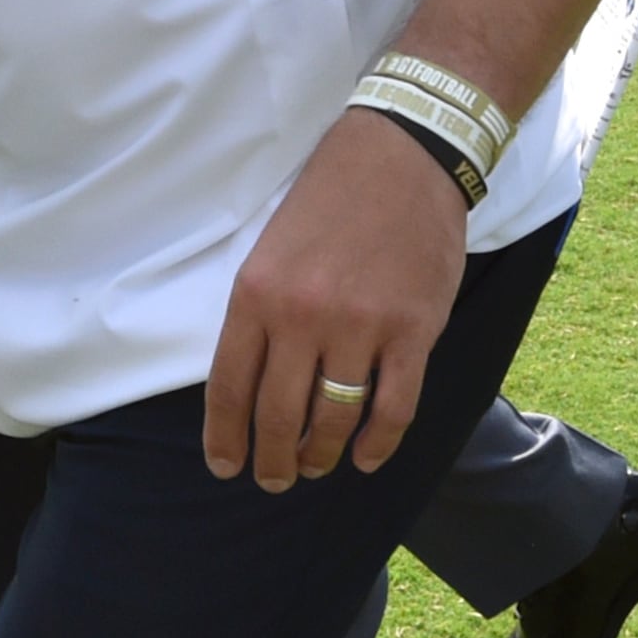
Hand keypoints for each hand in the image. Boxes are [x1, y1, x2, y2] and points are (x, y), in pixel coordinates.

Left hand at [205, 109, 470, 491]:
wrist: (400, 158)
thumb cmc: (328, 202)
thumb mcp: (268, 251)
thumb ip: (258, 316)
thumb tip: (251, 387)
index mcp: (255, 295)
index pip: (228, 387)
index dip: (225, 438)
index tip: (226, 466)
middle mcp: (302, 317)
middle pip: (278, 414)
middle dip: (273, 459)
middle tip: (274, 479)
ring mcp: (360, 327)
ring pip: (333, 419)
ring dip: (321, 455)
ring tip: (315, 467)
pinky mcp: (412, 332)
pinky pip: (393, 408)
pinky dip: (377, 444)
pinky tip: (364, 458)